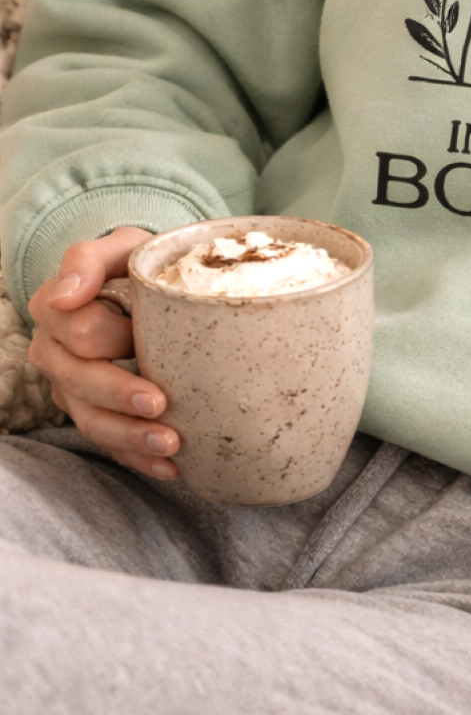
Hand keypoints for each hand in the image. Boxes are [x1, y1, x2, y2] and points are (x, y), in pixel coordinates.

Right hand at [27, 228, 179, 479]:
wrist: (148, 285)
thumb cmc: (134, 264)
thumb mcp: (119, 246)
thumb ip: (88, 260)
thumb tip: (64, 295)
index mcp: (56, 311)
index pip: (79, 331)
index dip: (112, 336)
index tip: (139, 337)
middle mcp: (56, 354)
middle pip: (81, 383)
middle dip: (119, 397)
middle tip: (160, 405)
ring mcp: (73, 389)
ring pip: (92, 421)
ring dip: (130, 438)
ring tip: (171, 446)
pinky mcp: (95, 412)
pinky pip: (110, 444)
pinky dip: (139, 458)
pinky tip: (171, 468)